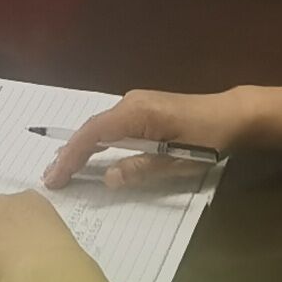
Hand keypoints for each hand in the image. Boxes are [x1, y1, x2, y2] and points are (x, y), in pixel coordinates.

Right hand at [38, 88, 246, 189]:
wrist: (231, 115)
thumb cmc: (208, 140)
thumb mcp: (176, 162)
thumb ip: (140, 169)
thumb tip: (108, 178)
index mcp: (136, 113)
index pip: (93, 134)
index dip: (71, 156)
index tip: (54, 177)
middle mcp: (131, 103)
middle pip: (91, 128)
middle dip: (69, 153)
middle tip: (50, 178)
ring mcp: (136, 103)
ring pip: (99, 126)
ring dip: (81, 147)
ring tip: (62, 169)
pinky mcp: (143, 109)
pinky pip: (111, 125)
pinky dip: (96, 141)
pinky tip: (88, 154)